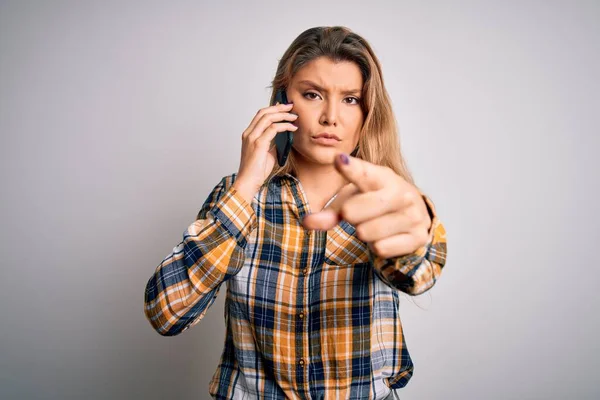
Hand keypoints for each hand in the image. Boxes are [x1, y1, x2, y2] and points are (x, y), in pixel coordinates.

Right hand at [233, 102, 297, 202]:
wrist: (248, 182)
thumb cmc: (256, 171)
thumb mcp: (267, 154)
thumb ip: (272, 144)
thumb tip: (284, 137)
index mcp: (249, 135)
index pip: (260, 115)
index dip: (273, 109)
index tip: (284, 107)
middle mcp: (249, 134)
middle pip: (263, 112)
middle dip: (279, 108)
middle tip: (291, 106)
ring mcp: (252, 138)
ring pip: (268, 118)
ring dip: (283, 115)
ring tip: (294, 116)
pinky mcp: (258, 144)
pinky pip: (273, 129)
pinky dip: (284, 126)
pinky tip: (292, 128)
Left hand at [302, 153, 431, 257]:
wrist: (415, 216)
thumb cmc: (376, 202)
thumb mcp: (353, 200)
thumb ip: (330, 211)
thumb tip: (306, 222)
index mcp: (381, 176)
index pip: (362, 172)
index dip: (350, 168)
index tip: (338, 160)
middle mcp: (400, 192)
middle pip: (353, 212)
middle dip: (350, 216)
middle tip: (361, 212)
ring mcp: (412, 214)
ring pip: (366, 233)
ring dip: (364, 233)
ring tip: (375, 223)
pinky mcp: (417, 236)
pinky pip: (381, 249)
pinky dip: (378, 247)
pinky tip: (387, 236)